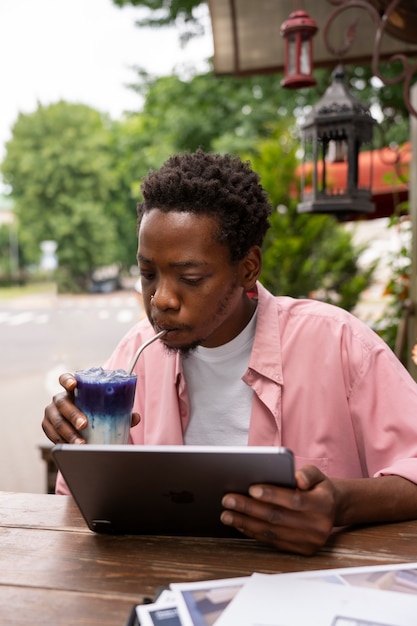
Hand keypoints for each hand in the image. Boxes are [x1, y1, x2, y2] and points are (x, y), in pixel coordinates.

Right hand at [42, 373, 139, 444]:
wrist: (79, 426)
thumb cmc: (94, 412)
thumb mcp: (104, 409)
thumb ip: (119, 411)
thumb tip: (135, 417)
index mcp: (72, 389)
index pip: (65, 379)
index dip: (68, 380)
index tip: (74, 384)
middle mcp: (59, 399)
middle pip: (62, 403)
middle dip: (73, 414)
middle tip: (84, 424)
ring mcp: (51, 412)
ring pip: (56, 421)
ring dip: (68, 433)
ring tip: (80, 443)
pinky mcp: (47, 427)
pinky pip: (51, 435)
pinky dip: (61, 441)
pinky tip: (70, 447)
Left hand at [220, 465, 336, 554]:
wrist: (332, 509)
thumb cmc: (318, 488)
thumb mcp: (317, 474)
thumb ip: (307, 473)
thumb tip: (297, 478)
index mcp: (323, 504)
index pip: (294, 500)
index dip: (272, 495)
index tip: (251, 489)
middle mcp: (318, 526)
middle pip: (278, 518)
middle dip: (249, 508)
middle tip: (228, 500)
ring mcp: (310, 541)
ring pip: (272, 532)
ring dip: (246, 523)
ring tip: (227, 514)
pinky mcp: (301, 550)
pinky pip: (273, 542)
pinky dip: (253, 533)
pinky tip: (239, 524)